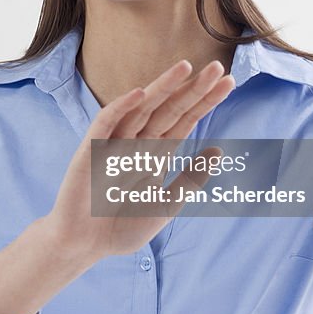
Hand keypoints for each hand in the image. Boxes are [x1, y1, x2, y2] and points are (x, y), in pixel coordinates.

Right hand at [46, 58, 234, 264]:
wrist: (84, 245)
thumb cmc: (121, 226)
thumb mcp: (165, 205)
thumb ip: (190, 179)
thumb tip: (218, 150)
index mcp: (156, 153)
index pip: (185, 120)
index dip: (205, 101)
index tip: (228, 82)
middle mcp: (138, 142)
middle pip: (169, 109)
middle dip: (192, 89)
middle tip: (217, 68)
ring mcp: (115, 144)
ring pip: (142, 109)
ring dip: (163, 87)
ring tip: (186, 67)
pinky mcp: (92, 150)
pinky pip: (106, 123)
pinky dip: (121, 107)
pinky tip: (140, 94)